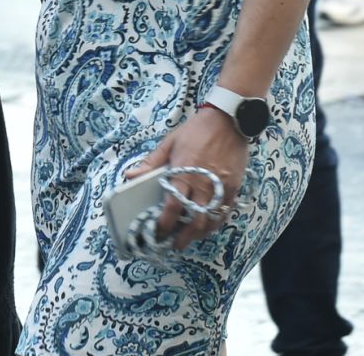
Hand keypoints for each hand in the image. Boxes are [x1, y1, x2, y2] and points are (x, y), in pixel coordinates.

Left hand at [123, 107, 250, 251]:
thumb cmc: (196, 131)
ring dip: (200, 234)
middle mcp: (203, 185)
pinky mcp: (233, 187)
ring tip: (190, 237)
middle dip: (183, 237)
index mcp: (184, 174)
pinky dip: (215, 222)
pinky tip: (207, 225)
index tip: (158, 232)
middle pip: (194, 221)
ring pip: (211, 221)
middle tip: (174, 243)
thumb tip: (130, 176)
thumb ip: (151, 163)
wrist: (228, 120)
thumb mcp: (170, 143)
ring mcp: (221, 188)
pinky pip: (225, 212)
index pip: (172, 208)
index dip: (164, 224)